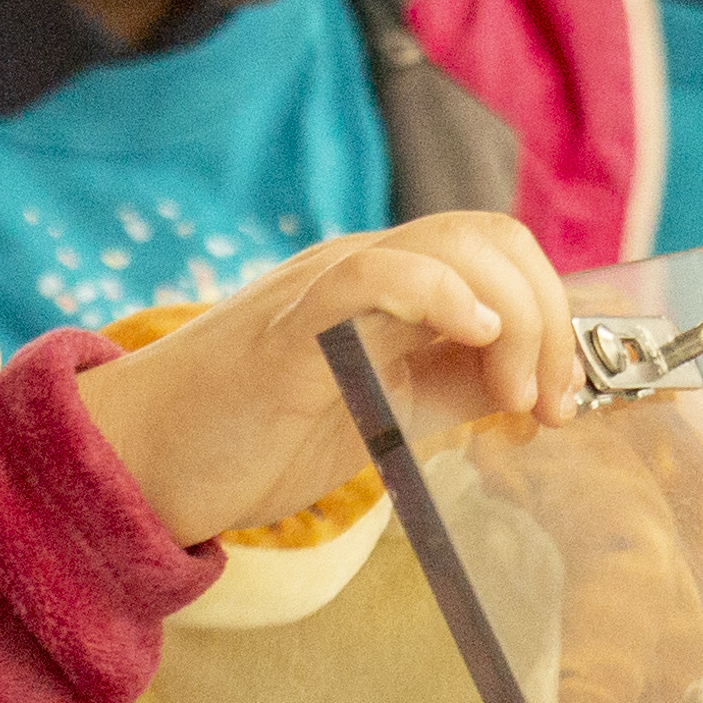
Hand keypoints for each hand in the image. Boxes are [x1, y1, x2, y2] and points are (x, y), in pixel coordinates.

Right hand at [73, 216, 577, 544]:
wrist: (140, 463)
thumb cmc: (249, 441)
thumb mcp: (382, 418)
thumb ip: (451, 394)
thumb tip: (536, 388)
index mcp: (389, 291)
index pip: (500, 257)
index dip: (556, 319)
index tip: (563, 404)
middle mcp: (364, 271)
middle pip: (494, 239)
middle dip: (551, 321)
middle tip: (548, 407)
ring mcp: (328, 289)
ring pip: (454, 247)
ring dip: (517, 319)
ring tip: (516, 400)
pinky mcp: (292, 328)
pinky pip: (376, 275)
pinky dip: (443, 293)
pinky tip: (476, 336)